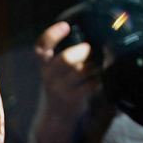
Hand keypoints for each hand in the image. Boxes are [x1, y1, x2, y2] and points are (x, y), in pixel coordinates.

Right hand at [34, 21, 103, 142]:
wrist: (56, 116)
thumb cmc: (61, 85)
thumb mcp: (55, 70)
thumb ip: (65, 54)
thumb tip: (93, 33)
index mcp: (45, 65)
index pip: (41, 47)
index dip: (52, 35)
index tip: (65, 26)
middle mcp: (50, 76)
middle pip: (65, 60)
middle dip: (81, 52)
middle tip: (88, 49)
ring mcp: (61, 89)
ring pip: (80, 72)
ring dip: (94, 65)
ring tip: (100, 62)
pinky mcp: (73, 99)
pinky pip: (90, 85)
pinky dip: (98, 79)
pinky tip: (101, 77)